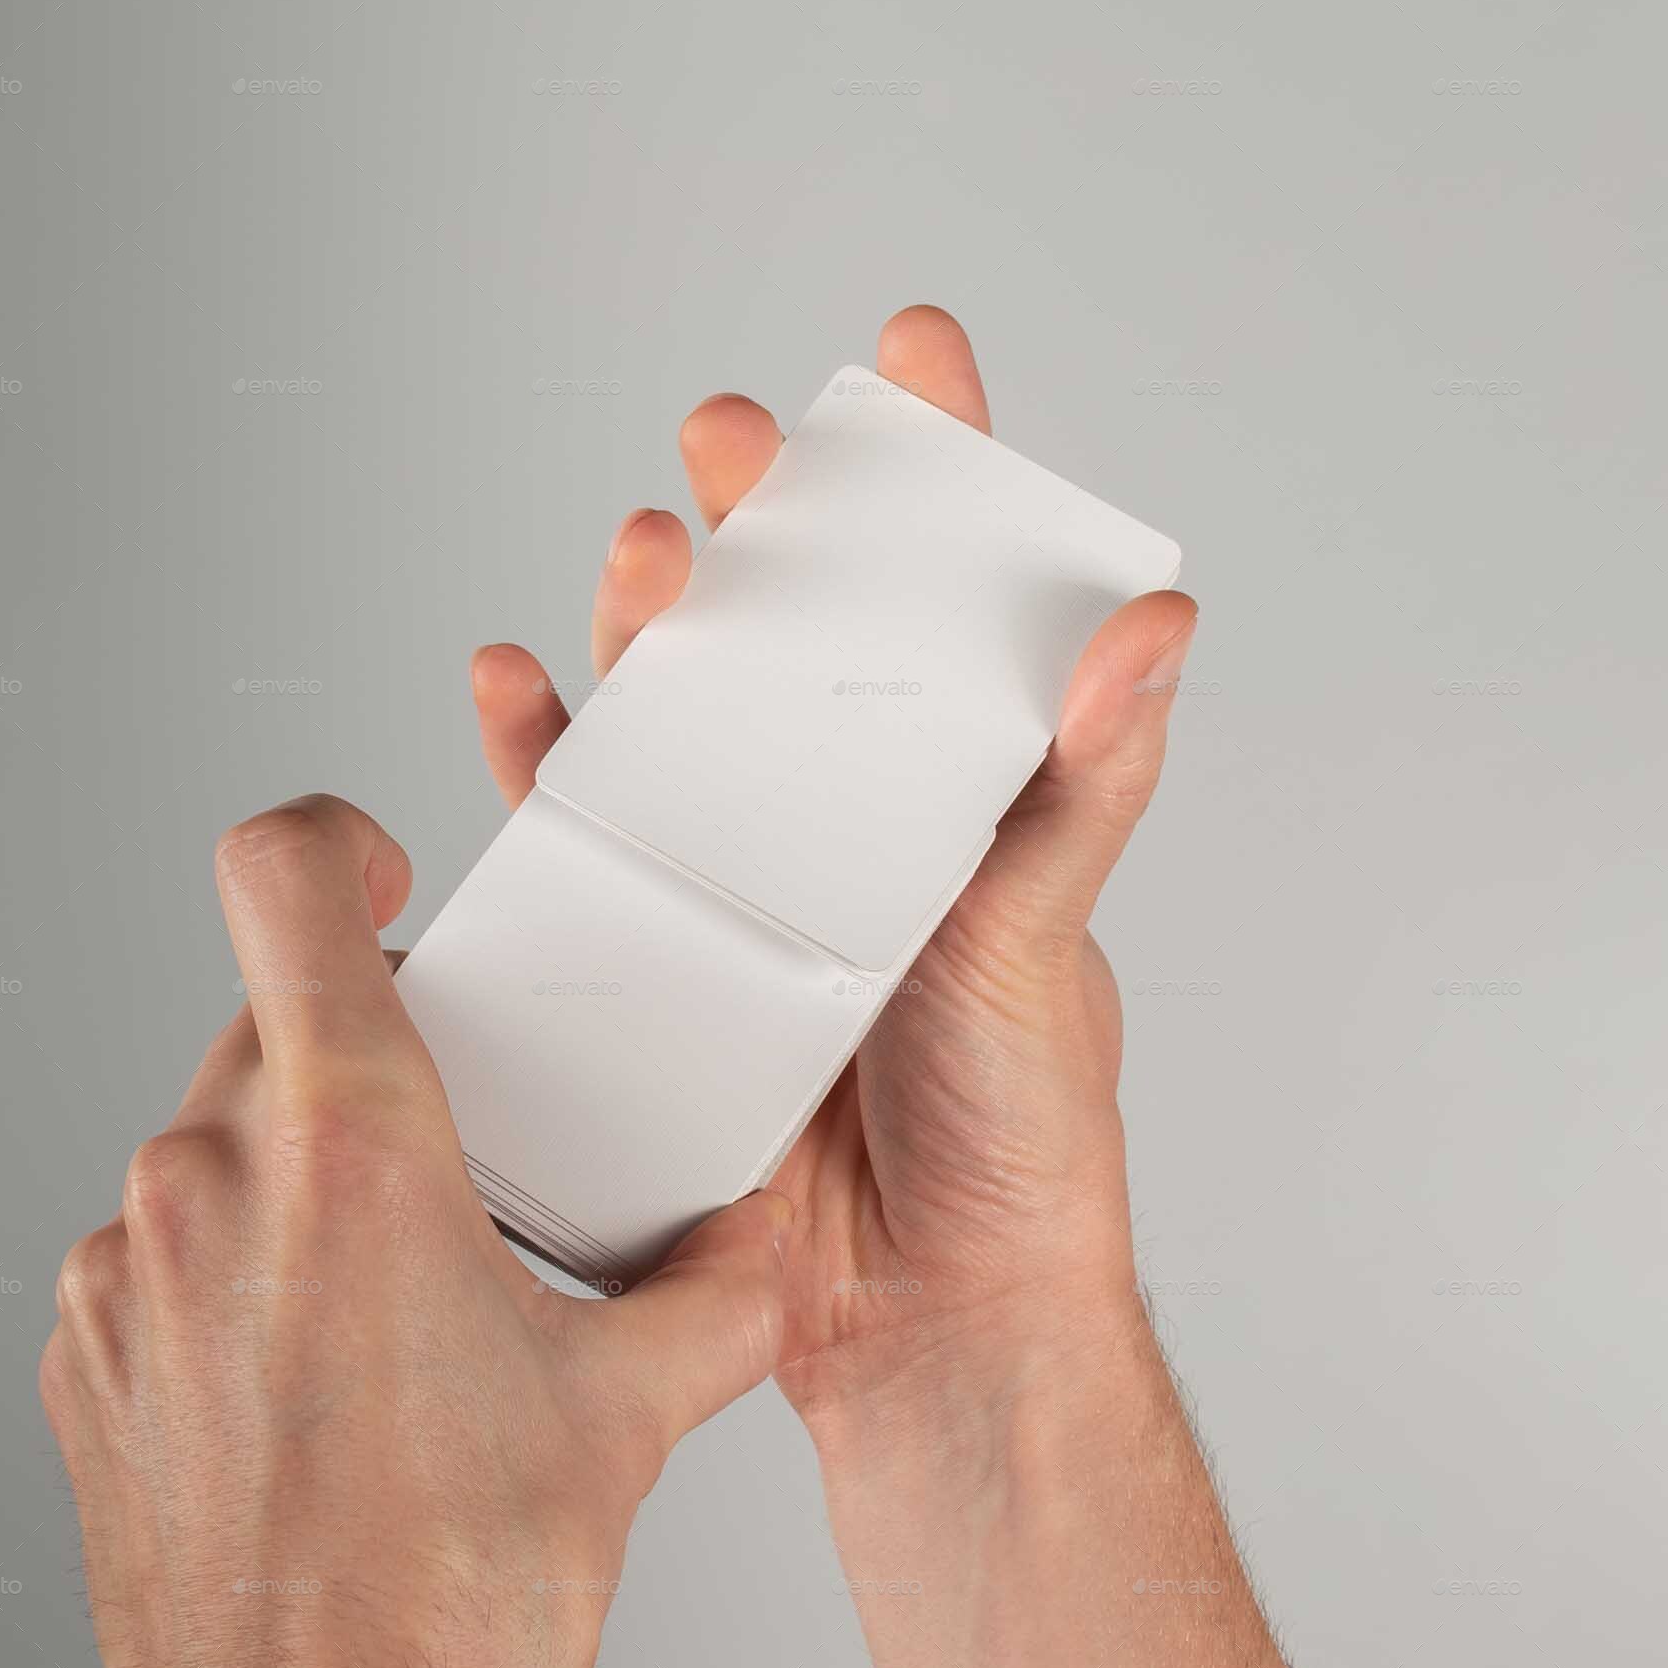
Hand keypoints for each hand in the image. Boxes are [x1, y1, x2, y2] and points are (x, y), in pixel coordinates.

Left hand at [25, 796, 789, 1667]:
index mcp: (351, 1155)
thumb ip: (708, 1295)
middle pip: (274, 1024)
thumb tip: (752, 1252)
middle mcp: (210, 1186)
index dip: (329, 836)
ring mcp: (128, 1272)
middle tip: (456, 1161)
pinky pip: (166, 1251)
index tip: (376, 866)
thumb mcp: (627, 1420)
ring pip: (218, 1145)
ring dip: (301, 1184)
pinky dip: (240, 1278)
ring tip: (395, 1309)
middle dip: (368, 1068)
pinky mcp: (86, 1354)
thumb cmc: (447, 1620)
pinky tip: (320, 1388)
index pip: (279, 877)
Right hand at [469, 306, 1197, 1420]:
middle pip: (796, 630)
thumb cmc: (1018, 1137)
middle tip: (730, 438)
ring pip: (682, 712)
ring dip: (647, 622)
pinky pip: (586, 839)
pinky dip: (542, 758)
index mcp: (969, 797)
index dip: (937, 464)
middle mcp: (857, 821)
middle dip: (762, 517)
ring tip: (633, 553)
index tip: (912, 351)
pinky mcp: (664, 955)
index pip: (959, 598)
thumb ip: (1082, 787)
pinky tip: (512, 687)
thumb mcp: (1050, 938)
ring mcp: (754, 882)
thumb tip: (1155, 634)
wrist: (921, 1316)